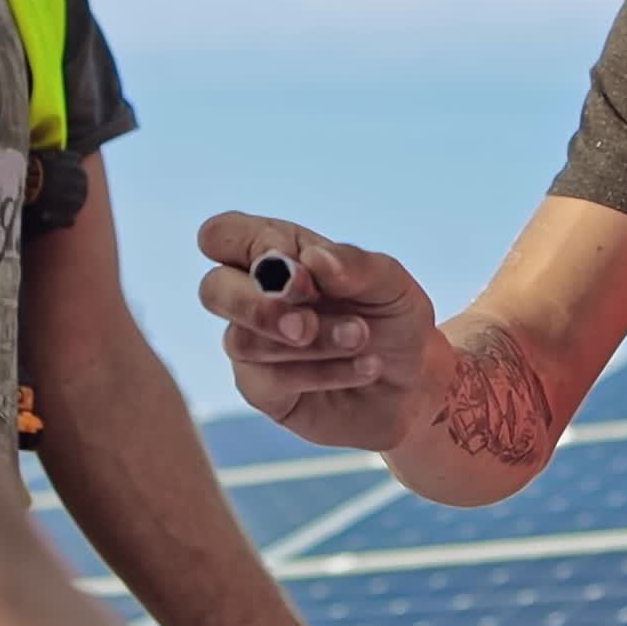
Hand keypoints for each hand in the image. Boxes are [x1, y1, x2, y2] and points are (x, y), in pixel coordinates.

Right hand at [198, 211, 450, 450]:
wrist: (414, 383)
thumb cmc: (394, 320)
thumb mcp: (391, 283)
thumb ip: (354, 265)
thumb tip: (313, 259)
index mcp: (277, 253)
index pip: (224, 235)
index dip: (254, 248)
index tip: (306, 273)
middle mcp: (254, 295)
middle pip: (212, 289)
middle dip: (259, 305)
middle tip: (308, 320)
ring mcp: (253, 344)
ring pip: (243, 340)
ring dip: (311, 341)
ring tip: (361, 338)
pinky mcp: (262, 390)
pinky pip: (269, 379)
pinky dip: (323, 371)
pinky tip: (366, 367)